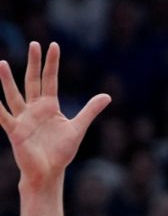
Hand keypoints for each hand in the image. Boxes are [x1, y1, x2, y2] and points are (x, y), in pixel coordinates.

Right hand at [0, 42, 109, 185]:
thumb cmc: (61, 151)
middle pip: (32, 81)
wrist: (49, 171)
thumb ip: (90, 110)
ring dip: (7, 80)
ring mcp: (23, 118)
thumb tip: (107, 96)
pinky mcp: (15, 131)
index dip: (51, 64)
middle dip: (34, 63)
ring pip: (13, 95)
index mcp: (50, 106)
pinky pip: (3, 116)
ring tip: (2, 63)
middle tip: (34, 44)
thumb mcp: (78, 127)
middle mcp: (34, 108)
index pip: (50, 80)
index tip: (53, 45)